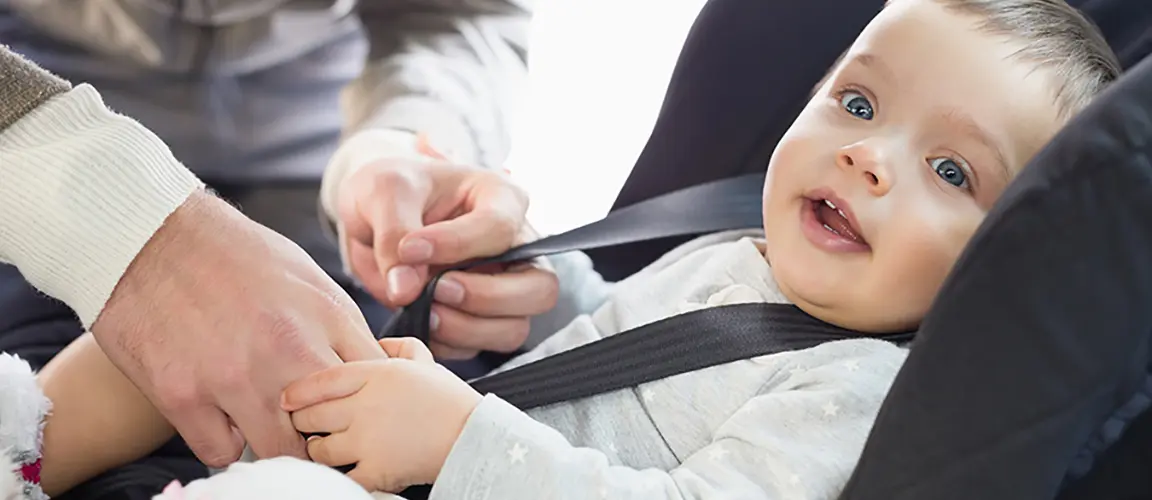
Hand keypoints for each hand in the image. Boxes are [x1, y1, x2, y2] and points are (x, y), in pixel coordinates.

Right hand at [91, 190, 385, 467]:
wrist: (149, 234)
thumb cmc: (233, 253)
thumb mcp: (307, 276)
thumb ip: (342, 326)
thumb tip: (372, 366)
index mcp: (326, 315)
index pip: (374, 383)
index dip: (368, 402)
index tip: (355, 409)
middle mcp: (287, 348)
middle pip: (334, 426)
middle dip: (327, 433)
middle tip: (312, 429)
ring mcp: (234, 376)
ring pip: (281, 451)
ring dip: (277, 445)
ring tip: (268, 426)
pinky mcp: (182, 395)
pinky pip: (221, 452)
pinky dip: (225, 442)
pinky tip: (222, 418)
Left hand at [282, 338, 481, 491]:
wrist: (474, 436)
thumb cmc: (450, 400)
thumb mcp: (424, 361)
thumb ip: (397, 347)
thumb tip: (378, 344)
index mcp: (377, 374)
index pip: (321, 380)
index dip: (297, 391)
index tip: (287, 398)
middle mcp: (366, 405)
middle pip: (312, 416)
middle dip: (304, 422)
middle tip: (307, 425)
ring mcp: (368, 440)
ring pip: (319, 449)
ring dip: (319, 450)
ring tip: (327, 448)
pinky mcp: (376, 470)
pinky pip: (341, 476)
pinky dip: (338, 476)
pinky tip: (344, 470)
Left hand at [336, 157, 558, 357]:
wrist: (371, 216)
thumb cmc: (390, 190)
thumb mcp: (383, 192)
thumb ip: (394, 234)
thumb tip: (406, 289)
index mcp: (501, 199)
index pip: (500, 228)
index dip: (456, 244)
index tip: (409, 249)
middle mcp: (515, 247)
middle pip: (539, 288)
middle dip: (486, 298)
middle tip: (438, 289)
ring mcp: (502, 288)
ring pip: (514, 328)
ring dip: (466, 328)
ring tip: (423, 309)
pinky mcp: (479, 320)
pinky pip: (477, 347)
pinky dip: (446, 343)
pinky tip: (419, 320)